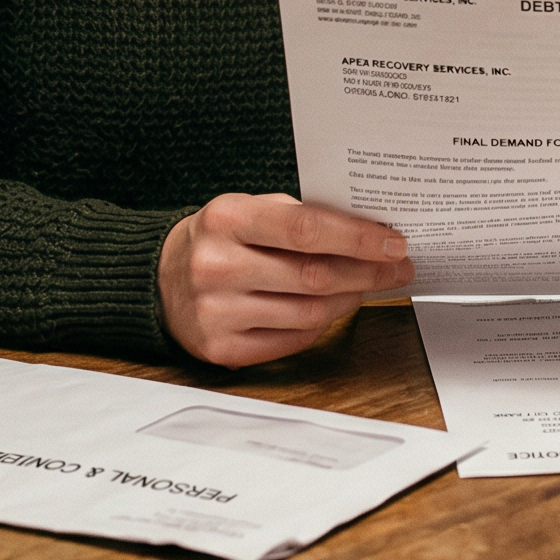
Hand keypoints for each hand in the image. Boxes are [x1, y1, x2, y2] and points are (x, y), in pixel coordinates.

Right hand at [157, 193, 413, 367]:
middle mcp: (217, 266)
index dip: (357, 238)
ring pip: (309, 313)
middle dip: (368, 272)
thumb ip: (301, 217)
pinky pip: (292, 340)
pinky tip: (332, 308)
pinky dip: (321, 324)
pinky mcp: (220, 349)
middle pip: (314, 276)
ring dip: (350, 299)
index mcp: (227, 218)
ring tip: (368, 286)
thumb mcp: (250, 210)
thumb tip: (370, 233)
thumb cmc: (221, 239)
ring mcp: (216, 312)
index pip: (305, 229)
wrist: (161, 279)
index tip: (394, 243)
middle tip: (398, 267)